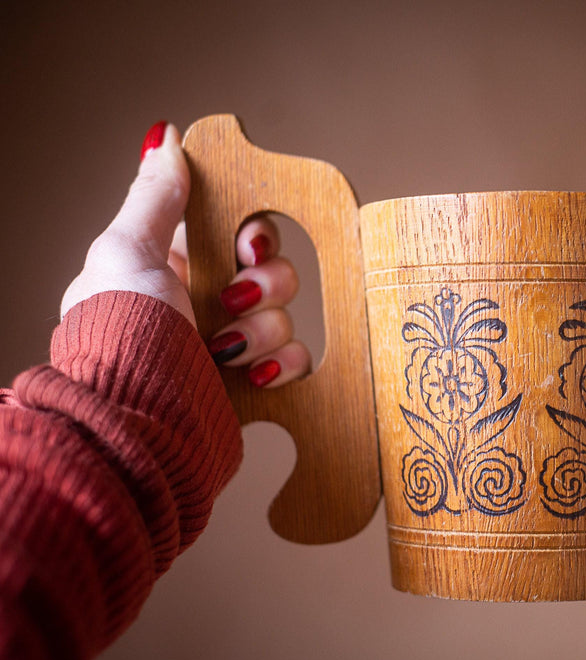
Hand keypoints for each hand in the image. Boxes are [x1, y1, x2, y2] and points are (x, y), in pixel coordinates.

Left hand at [61, 122, 310, 387]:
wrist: (140, 425)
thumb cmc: (122, 337)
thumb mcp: (127, 253)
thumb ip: (156, 198)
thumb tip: (166, 140)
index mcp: (174, 268)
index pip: (238, 232)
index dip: (254, 236)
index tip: (248, 246)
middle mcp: (204, 305)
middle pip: (271, 272)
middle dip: (261, 286)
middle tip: (233, 300)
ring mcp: (230, 346)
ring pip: (285, 316)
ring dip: (261, 331)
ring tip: (225, 351)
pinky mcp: (253, 384)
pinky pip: (296, 360)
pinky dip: (282, 365)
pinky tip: (254, 375)